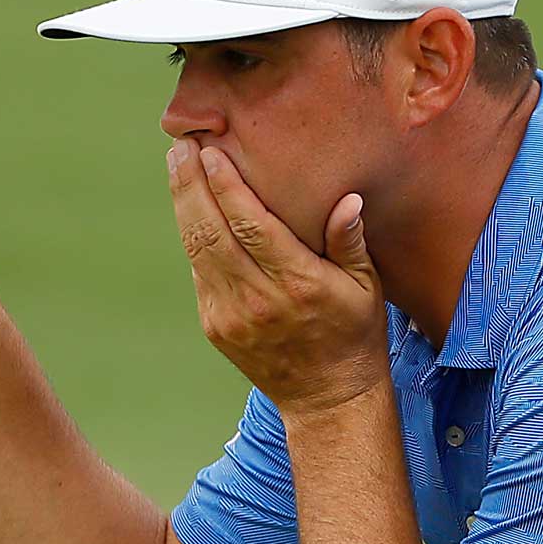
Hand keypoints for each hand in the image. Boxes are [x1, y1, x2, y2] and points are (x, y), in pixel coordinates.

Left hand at [167, 143, 386, 415]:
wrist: (328, 398)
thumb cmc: (354, 335)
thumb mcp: (366, 288)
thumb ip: (350, 243)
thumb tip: (347, 201)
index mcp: (297, 284)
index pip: (250, 225)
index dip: (225, 185)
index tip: (210, 151)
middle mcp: (258, 300)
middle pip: (211, 231)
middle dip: (191, 184)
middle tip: (180, 145)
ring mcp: (232, 316)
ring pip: (196, 250)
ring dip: (183, 204)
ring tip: (176, 166)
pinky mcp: (216, 327)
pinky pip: (199, 273)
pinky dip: (193, 237)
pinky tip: (192, 209)